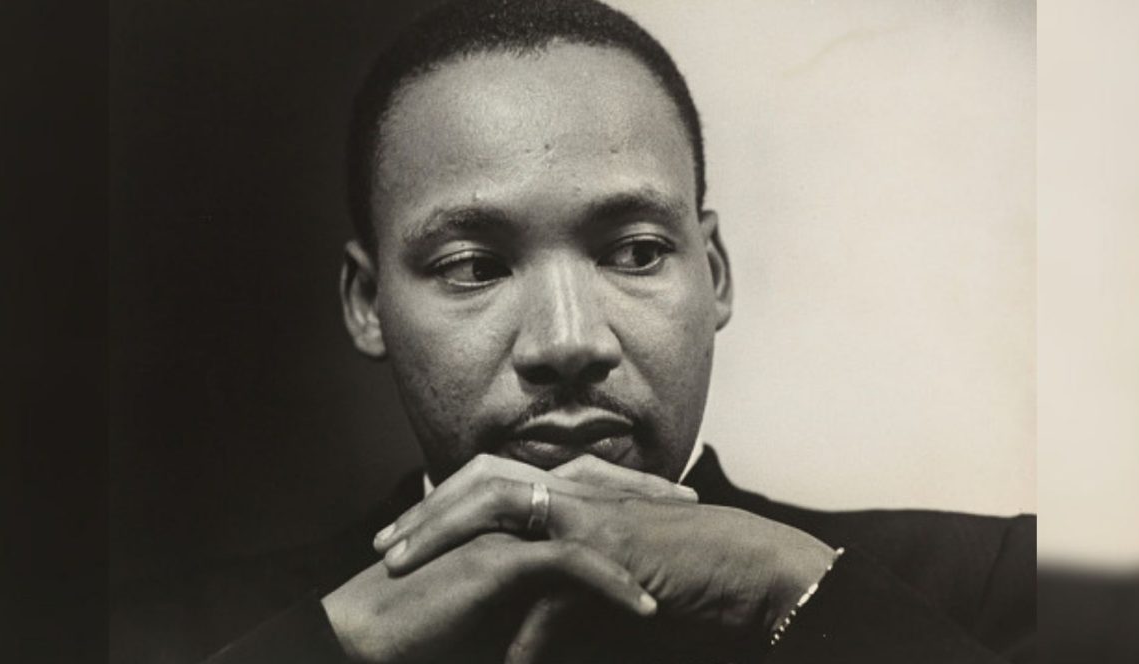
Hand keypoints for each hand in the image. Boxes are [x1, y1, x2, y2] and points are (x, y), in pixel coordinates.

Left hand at [374, 454, 836, 657]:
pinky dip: (525, 620)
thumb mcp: (609, 574)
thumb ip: (562, 593)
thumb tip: (520, 642)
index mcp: (575, 487)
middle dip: (428, 510)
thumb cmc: (685, 568)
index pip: (493, 476)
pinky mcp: (612, 546)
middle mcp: (578, 488)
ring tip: (403, 565)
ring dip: (446, 535)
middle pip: (482, 479)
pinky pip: (550, 579)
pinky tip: (504, 656)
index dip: (446, 500)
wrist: (750, 566)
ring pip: (497, 504)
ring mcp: (593, 510)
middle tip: (388, 544)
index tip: (409, 531)